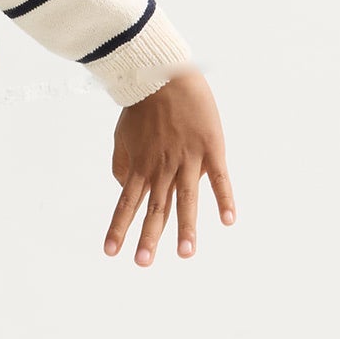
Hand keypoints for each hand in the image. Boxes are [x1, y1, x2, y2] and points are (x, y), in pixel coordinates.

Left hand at [103, 68, 234, 264]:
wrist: (164, 74)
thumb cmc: (142, 107)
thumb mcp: (122, 137)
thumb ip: (122, 165)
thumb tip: (123, 187)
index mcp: (141, 166)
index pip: (126, 203)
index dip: (119, 227)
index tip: (111, 253)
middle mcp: (162, 167)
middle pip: (155, 208)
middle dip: (149, 237)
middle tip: (143, 264)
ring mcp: (187, 158)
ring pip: (186, 199)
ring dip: (186, 227)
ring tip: (186, 253)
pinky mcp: (211, 148)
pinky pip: (219, 178)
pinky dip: (224, 198)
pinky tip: (228, 220)